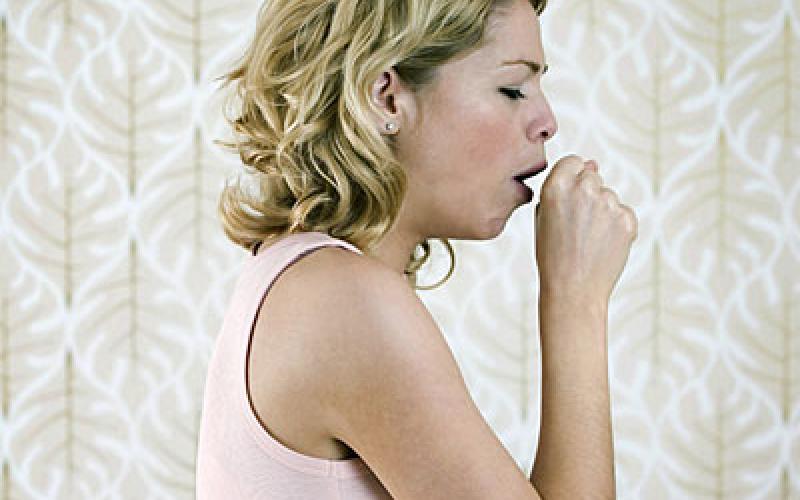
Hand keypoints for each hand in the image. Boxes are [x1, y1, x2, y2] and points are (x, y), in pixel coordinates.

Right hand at [534, 155, 637, 305]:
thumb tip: (594, 164)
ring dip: (602, 212)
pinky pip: (623, 213)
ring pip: (609, 196)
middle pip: (593, 176)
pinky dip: (616, 227)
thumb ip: (563, 187)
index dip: (570, 179)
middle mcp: (584, 189)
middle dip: (588, 195)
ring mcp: (608, 204)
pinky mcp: (627, 219)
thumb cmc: (552, 255)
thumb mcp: (544, 217)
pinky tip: (602, 245)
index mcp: (556, 186)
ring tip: (588, 240)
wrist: (573, 290)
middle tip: (578, 225)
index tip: (569, 198)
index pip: (573, 161)